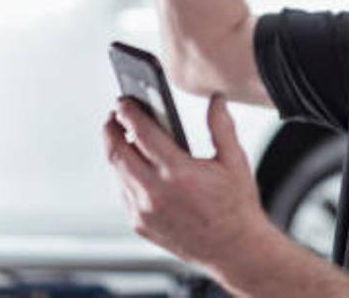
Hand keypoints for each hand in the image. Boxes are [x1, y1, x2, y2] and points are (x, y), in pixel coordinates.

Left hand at [102, 93, 274, 268]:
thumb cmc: (236, 206)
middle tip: (115, 116)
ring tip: (123, 137)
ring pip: (118, 173)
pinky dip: (126, 175)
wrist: (235, 250)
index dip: (129, 113)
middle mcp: (156, 194)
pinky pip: (125, 193)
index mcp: (178, 173)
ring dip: (117, 152)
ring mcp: (145, 213)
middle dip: (112, 130)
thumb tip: (216, 99)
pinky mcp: (141, 225)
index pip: (141, 134)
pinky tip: (136, 166)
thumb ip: (220, 126)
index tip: (124, 102)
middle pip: (118, 153)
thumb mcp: (234, 161)